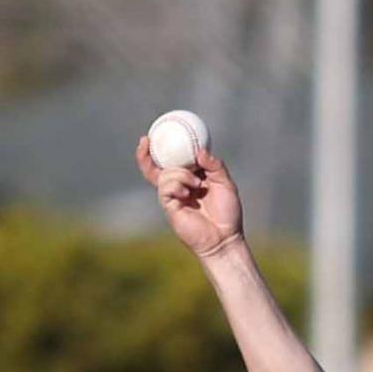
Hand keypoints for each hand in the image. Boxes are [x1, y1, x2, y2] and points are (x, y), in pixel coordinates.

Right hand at [135, 139, 242, 257]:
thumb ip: (214, 165)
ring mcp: (173, 198)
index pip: (171, 162)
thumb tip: (199, 151)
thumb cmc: (227, 214)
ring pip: (164, 175)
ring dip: (180, 173)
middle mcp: (178, 188)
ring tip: (196, 184)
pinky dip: (176, 184)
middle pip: (155, 169)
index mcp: (190, 180)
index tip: (158, 133)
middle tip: (146, 140)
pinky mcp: (170, 208)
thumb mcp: (225, 184)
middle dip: (145, 155)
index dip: (162, 150)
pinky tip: (188, 192)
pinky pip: (165, 188)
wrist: (225, 238)